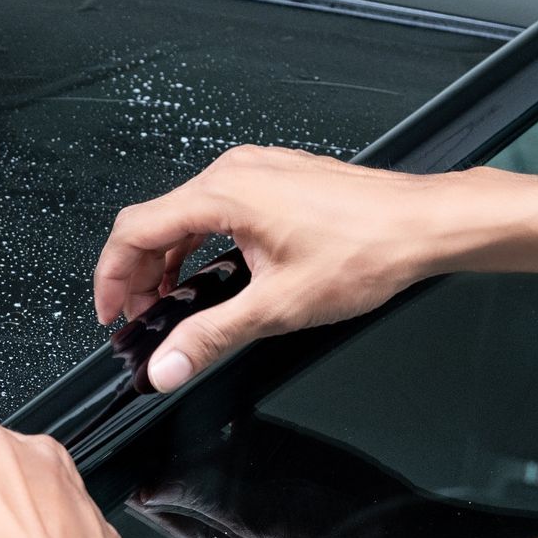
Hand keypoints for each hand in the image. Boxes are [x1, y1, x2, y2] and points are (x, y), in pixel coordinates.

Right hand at [94, 145, 487, 390]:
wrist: (427, 224)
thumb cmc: (367, 249)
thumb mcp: (277, 306)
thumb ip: (210, 337)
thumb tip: (166, 366)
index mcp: (223, 194)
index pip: (134, 231)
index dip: (111, 278)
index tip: (111, 314)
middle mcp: (235, 172)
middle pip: (154, 220)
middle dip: (137, 273)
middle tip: (139, 317)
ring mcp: (258, 170)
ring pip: (184, 213)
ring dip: (168, 258)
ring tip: (172, 301)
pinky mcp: (277, 178)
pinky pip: (216, 207)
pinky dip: (199, 242)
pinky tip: (213, 274)